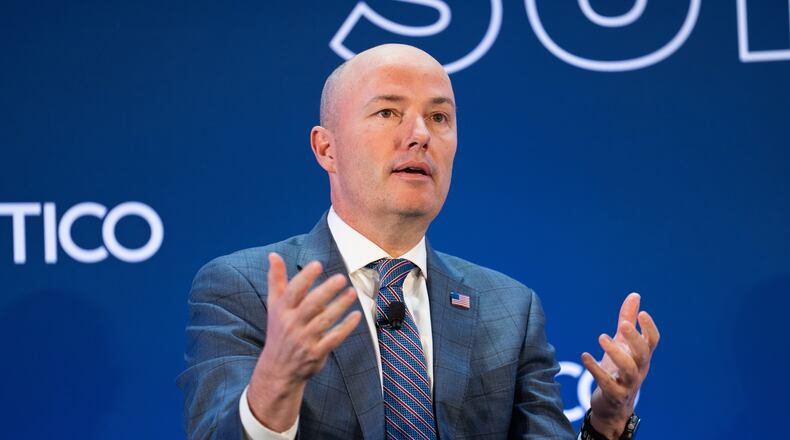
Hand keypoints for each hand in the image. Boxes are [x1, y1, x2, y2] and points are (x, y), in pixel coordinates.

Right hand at [247, 252, 361, 430]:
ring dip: (340, 305)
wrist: (278, 370)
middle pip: (311, 305)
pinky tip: (356, 315)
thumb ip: (276, 280)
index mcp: (281, 311)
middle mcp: (292, 325)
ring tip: (352, 292)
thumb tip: (273, 255)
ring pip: (325, 320)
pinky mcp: (316, 353)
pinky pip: (334, 338)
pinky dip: (346, 327)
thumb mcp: (274, 306)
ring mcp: (304, 340)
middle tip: (342, 278)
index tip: (317, 264)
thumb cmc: (279, 331)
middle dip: (326, 291)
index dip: (305, 277)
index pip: (293, 291)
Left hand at [581, 293, 659, 438]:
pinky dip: (596, 368)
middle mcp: (639, 369)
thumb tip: (635, 295)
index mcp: (642, 356)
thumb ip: (627, 320)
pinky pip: (607, 382)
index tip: (642, 313)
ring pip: (629, 369)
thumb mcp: (623, 345)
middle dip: (634, 339)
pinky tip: (585, 355)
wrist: (613, 407)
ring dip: (615, 352)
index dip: (649, 327)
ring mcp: (628, 383)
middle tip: (621, 325)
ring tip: (601, 337)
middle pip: (643, 353)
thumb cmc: (618, 370)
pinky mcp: (614, 394)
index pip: (653, 341)